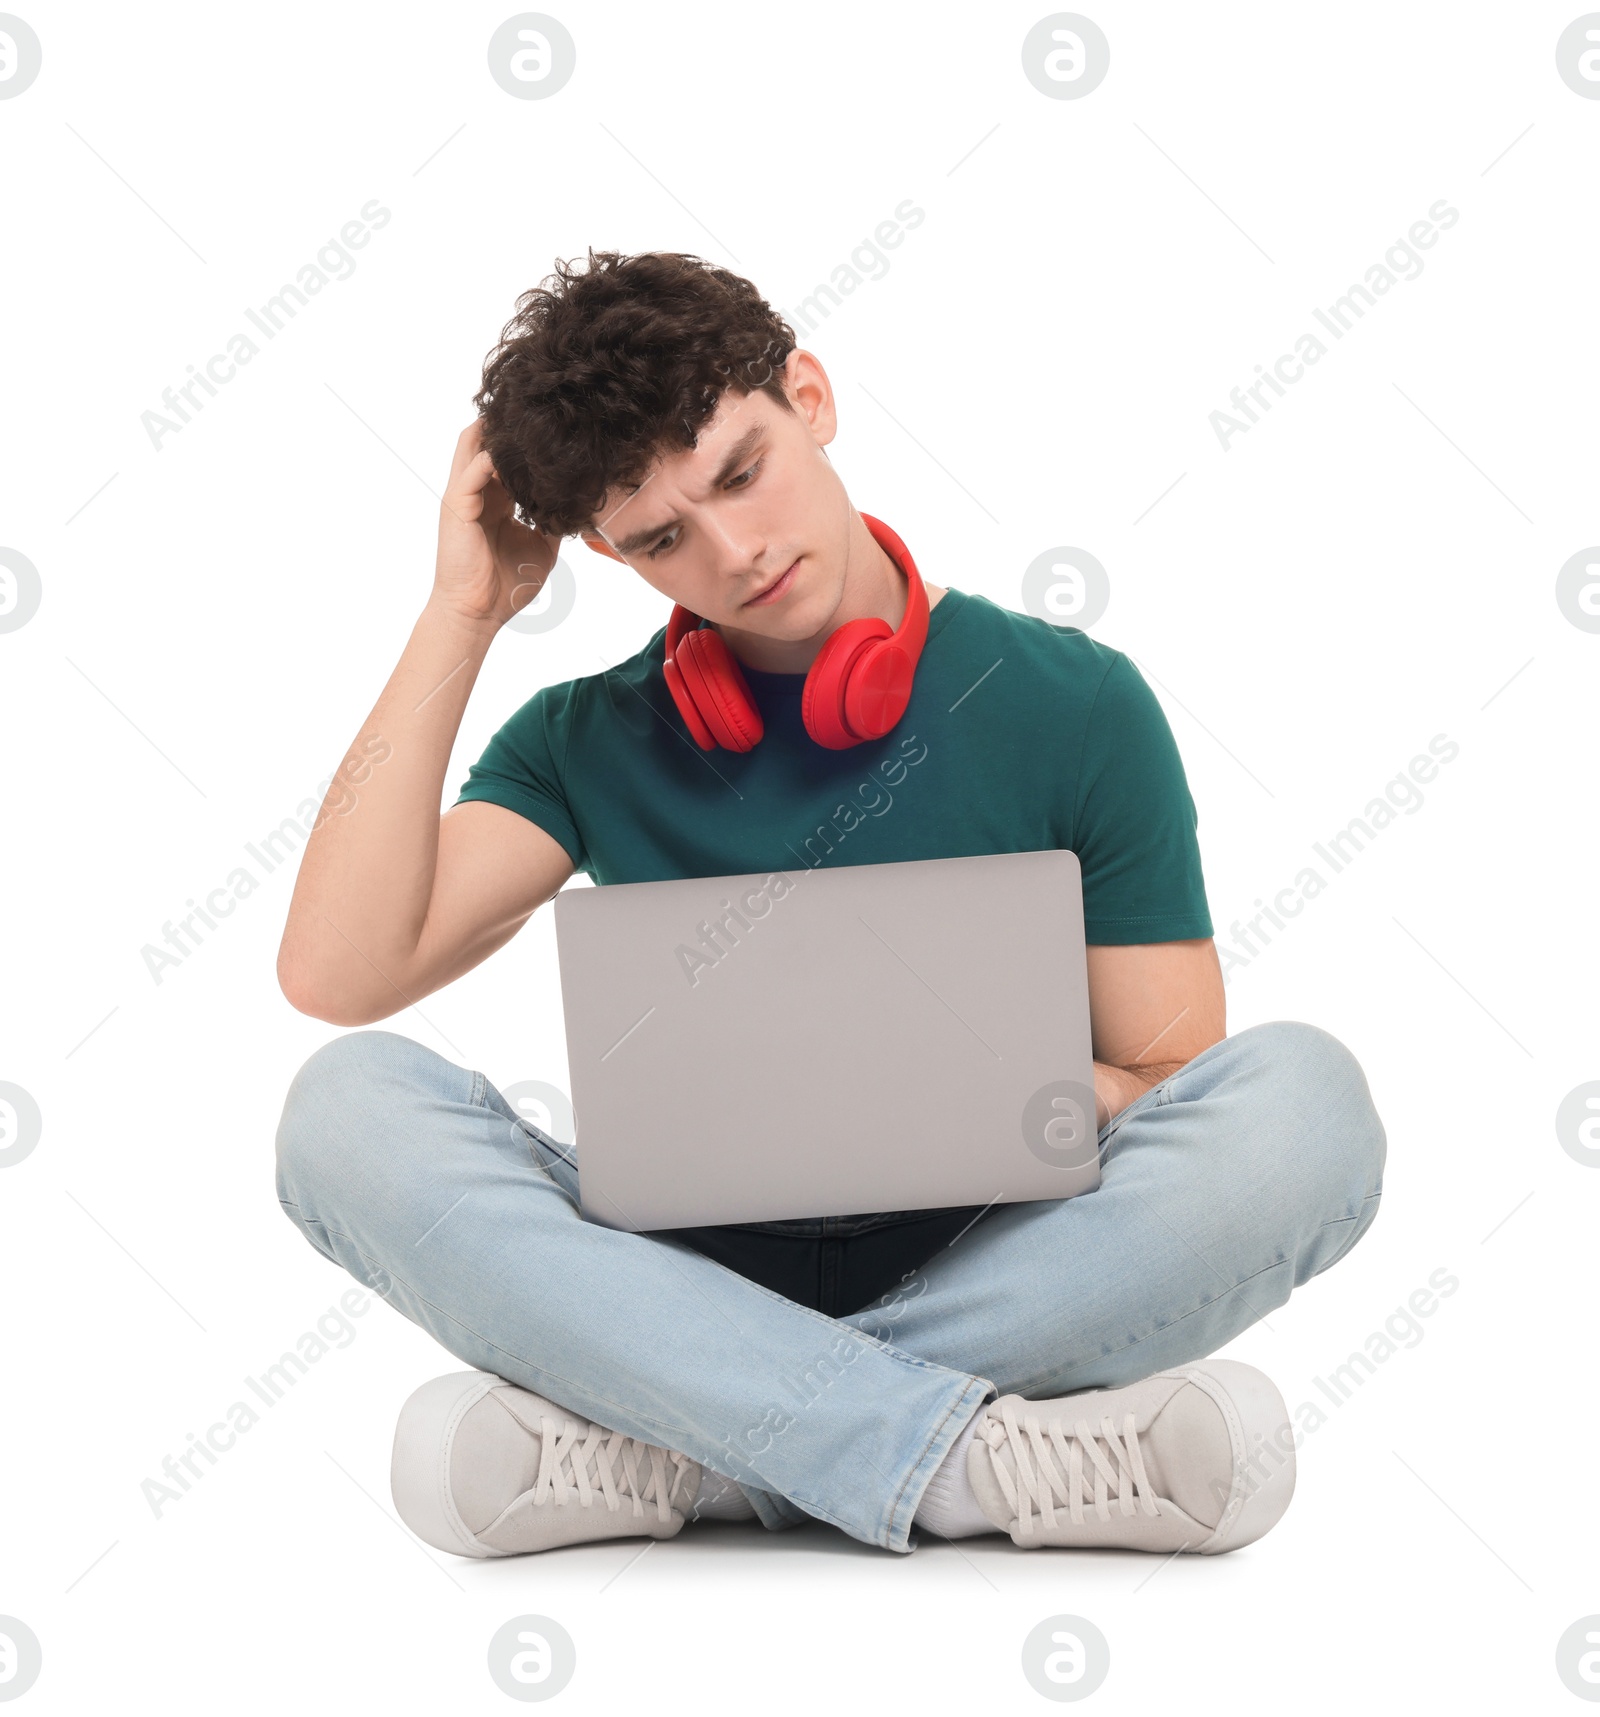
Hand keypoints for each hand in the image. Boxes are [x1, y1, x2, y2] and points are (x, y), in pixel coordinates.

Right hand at [431, 420, 559, 629]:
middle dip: (508, 423)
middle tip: (539, 405)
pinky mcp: (456, 506)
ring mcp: (463, 496)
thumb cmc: (505, 586)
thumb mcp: (542, 547)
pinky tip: (516, 451)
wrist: (478, 613)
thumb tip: (579, 506)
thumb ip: (553, 521)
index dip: (526, 443)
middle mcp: (477, 492)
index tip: (555, 427)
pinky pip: (472, 471)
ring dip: (496, 429)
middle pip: (486, 442)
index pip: (506, 458)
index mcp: (495, 501)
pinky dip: (491, 456)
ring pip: (473, 445)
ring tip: (524, 413)